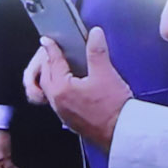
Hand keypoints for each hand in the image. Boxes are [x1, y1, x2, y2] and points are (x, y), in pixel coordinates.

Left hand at [30, 30, 133, 148]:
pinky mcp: (71, 119)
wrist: (121, 132)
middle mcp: (58, 102)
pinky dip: (61, 89)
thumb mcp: (105, 73)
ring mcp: (63, 112)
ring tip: (61, 68)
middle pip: (46, 77)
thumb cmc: (113, 108)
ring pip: (52, 90)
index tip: (47, 41)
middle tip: (53, 53)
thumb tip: (95, 35)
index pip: (53, 63)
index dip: (51, 49)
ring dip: (54, 77)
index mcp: (61, 89)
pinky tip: (72, 87)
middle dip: (49, 63)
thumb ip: (97, 52)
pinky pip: (59, 100)